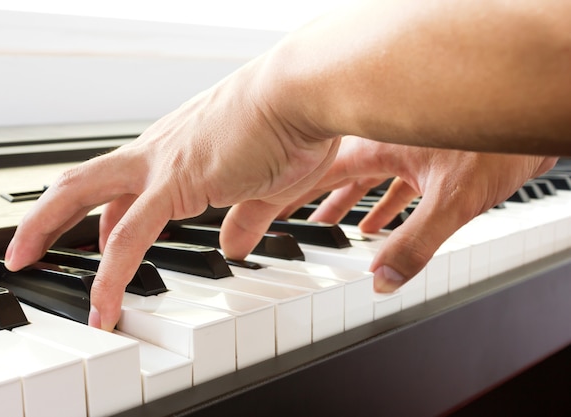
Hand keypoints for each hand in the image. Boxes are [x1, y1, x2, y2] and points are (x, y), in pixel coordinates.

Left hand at [5, 59, 340, 330]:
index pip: (124, 188)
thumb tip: (235, 247)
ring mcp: (160, 166)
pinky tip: (106, 308)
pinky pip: (130, 238)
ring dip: (44, 228)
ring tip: (22, 262)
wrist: (300, 95)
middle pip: (81, 180)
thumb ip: (246, 219)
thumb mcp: (265, 187)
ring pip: (81, 195)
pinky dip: (111, 277)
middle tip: (23, 246)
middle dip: (46, 213)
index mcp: (176, 151)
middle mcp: (158, 153)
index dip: (103, 219)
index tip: (95, 244)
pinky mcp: (175, 184)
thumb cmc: (290, 128)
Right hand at [274, 136, 557, 290]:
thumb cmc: (499, 142)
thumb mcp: (453, 201)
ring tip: (329, 224)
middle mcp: (389, 145)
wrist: (536, 118)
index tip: (269, 204)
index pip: (321, 171)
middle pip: (338, 175)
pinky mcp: (431, 159)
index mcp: (380, 147)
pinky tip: (379, 226)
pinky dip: (382, 207)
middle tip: (290, 216)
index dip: (293, 190)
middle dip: (314, 198)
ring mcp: (410, 151)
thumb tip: (382, 281)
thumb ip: (415, 245)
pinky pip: (394, 185)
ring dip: (347, 204)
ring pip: (366, 180)